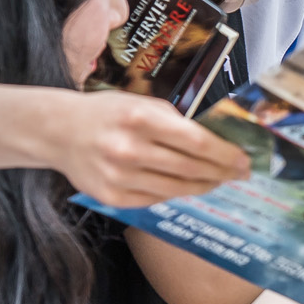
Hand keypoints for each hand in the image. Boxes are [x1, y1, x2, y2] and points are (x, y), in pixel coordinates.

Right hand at [51, 92, 249, 206]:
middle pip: (191, 169)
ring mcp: (119, 176)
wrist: (59, 132)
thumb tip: (221, 142)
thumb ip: (178, 122)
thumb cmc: (109, 114)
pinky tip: (187, 185)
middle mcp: (128, 149)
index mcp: (140, 119)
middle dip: (223, 172)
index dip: (226, 155)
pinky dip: (176, 193)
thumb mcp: (143, 104)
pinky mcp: (113, 197)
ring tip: (218, 180)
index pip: (197, 142)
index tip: (244, 160)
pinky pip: (157, 199)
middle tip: (240, 173)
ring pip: (178, 188)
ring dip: (205, 185)